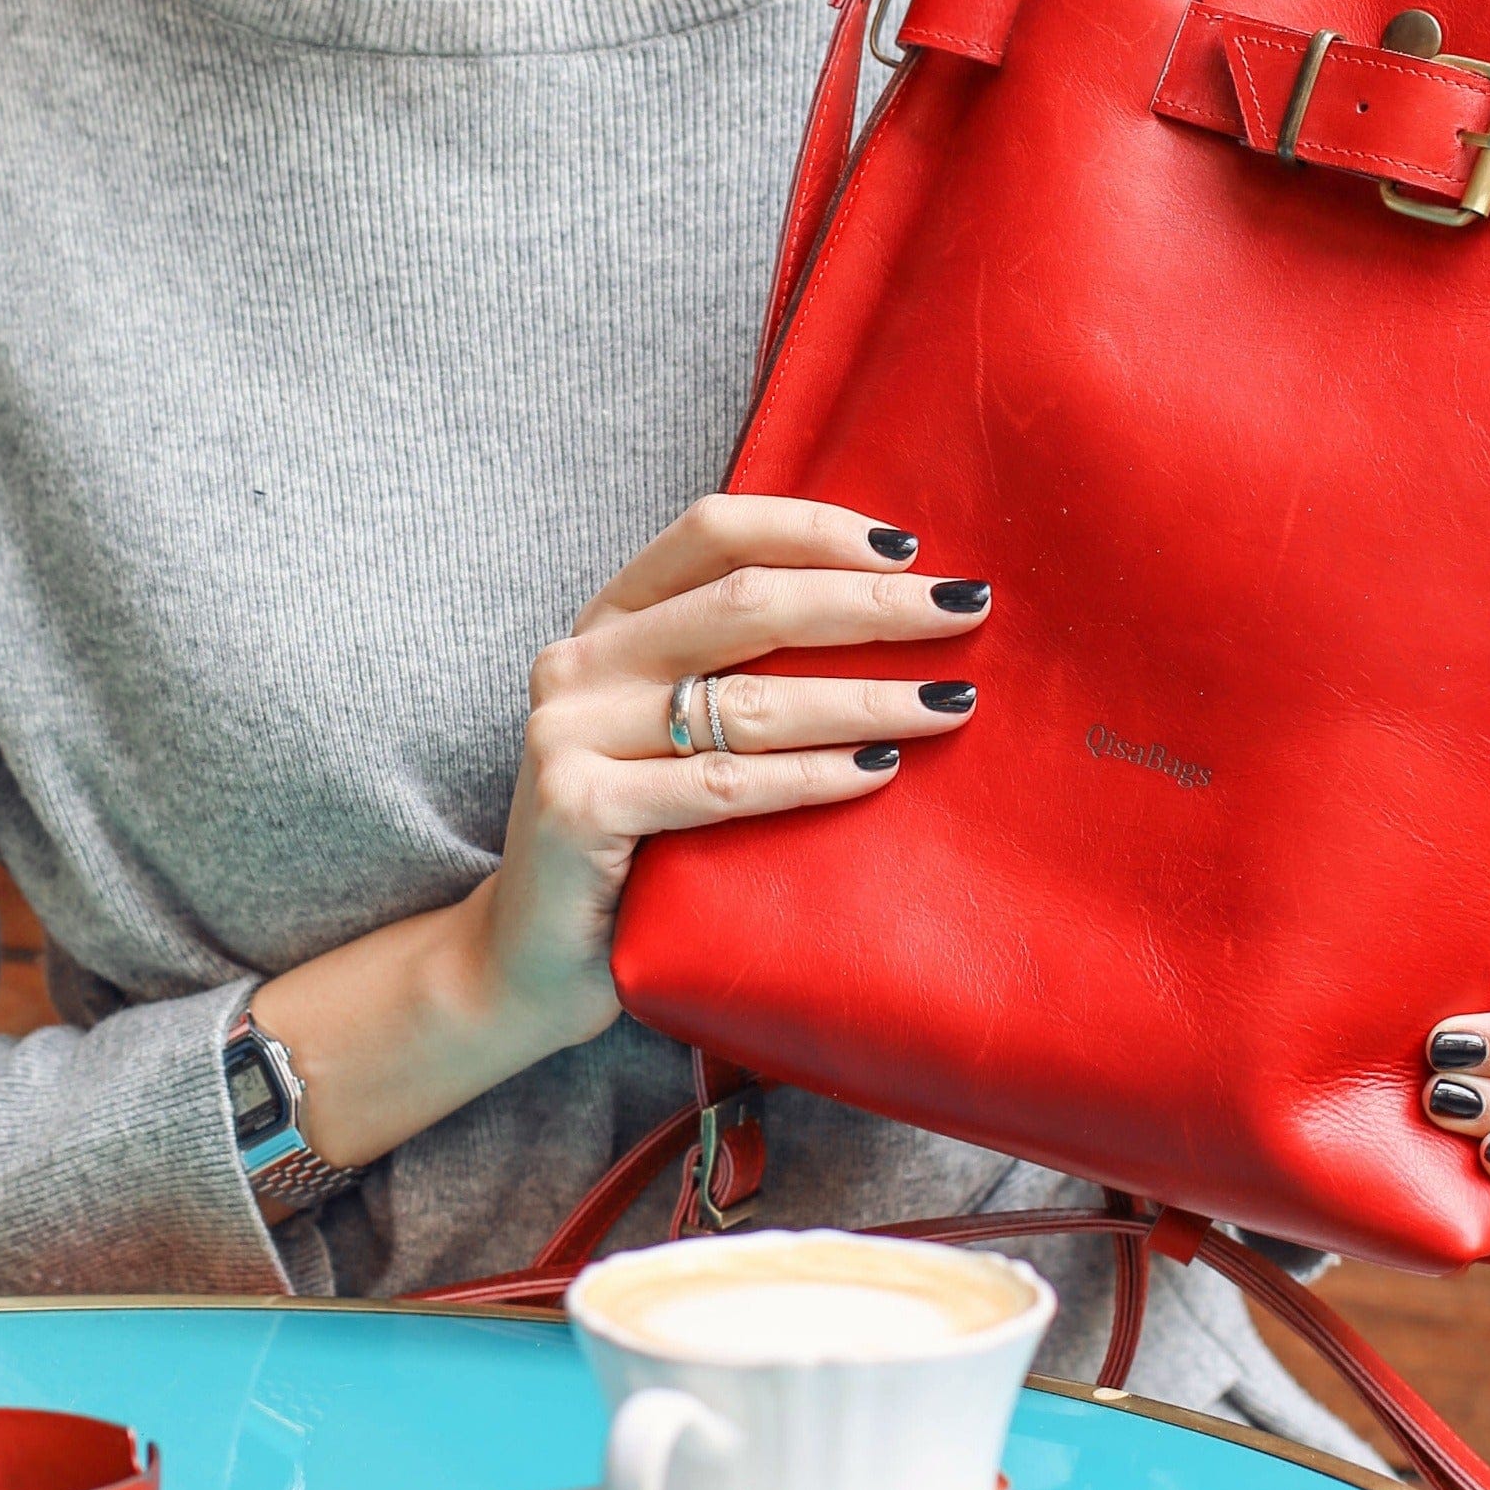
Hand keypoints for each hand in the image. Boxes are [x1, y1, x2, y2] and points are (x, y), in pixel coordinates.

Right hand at [471, 493, 990, 1062]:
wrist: (528, 960)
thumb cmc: (634, 842)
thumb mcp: (669, 732)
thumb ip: (734, 666)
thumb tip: (888, 604)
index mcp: (607, 621)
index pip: (714, 532)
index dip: (814, 529)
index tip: (909, 551)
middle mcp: (579, 661)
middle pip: (747, 604)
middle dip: (869, 604)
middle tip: (962, 612)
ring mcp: (569, 732)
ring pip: (749, 700)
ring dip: (866, 697)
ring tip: (950, 703)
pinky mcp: (579, 808)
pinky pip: (725, 786)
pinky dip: (812, 777)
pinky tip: (879, 771)